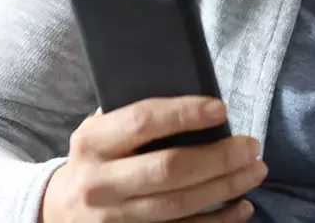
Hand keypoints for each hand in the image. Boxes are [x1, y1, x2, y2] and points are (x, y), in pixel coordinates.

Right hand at [42, 97, 264, 222]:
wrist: (59, 211)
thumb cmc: (95, 159)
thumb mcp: (100, 131)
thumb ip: (135, 117)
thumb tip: (198, 103)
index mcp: (92, 142)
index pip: (142, 122)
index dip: (184, 114)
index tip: (221, 109)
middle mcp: (100, 182)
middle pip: (168, 170)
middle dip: (218, 157)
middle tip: (252, 146)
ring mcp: (114, 218)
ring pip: (179, 205)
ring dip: (225, 188)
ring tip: (256, 170)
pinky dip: (217, 222)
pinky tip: (242, 206)